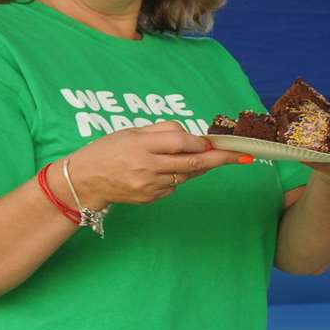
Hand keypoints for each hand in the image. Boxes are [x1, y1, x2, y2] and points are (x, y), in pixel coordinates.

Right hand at [64, 121, 247, 206]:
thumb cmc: (108, 151)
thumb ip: (162, 132)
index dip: (199, 141)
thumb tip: (195, 136)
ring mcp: (150, 185)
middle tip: (245, 156)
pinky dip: (177, 177)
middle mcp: (146, 166)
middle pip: (192, 162)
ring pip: (186, 175)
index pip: (180, 141)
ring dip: (199, 166)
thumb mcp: (130, 132)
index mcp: (140, 144)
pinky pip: (174, 186)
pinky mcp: (151, 198)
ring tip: (203, 158)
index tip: (213, 141)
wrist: (84, 181)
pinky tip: (163, 172)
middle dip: (221, 159)